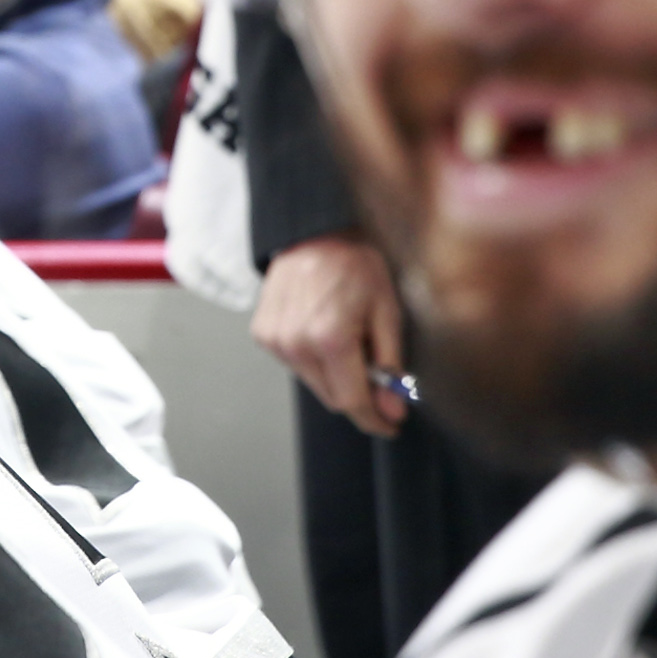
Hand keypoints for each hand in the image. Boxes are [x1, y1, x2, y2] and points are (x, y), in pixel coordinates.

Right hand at [254, 234, 410, 434]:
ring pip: (315, 383)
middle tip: (376, 368)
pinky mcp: (263, 335)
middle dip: (358, 391)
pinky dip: (314, 358)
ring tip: (347, 337)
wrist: (316, 233)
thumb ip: (390, 366)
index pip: (353, 402)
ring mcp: (275, 340)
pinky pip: (296, 364)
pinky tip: (323, 329)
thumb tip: (393, 409)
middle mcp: (296, 343)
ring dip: (335, 374)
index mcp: (330, 338)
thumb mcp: (388, 311)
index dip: (375, 419)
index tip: (391, 424)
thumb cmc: (356, 264)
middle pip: (333, 398)